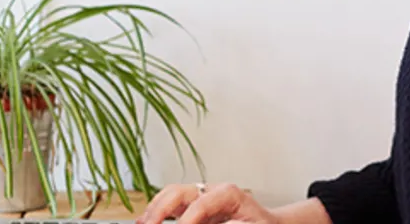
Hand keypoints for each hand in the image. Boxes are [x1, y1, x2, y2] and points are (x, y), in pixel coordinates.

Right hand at [137, 183, 282, 223]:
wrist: (264, 223)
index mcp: (228, 193)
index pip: (201, 203)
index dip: (188, 220)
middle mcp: (210, 190)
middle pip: (178, 191)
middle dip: (161, 209)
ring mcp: (199, 196)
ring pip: (169, 194)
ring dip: (153, 209)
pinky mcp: (191, 206)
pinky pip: (169, 204)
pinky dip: (155, 212)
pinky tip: (145, 222)